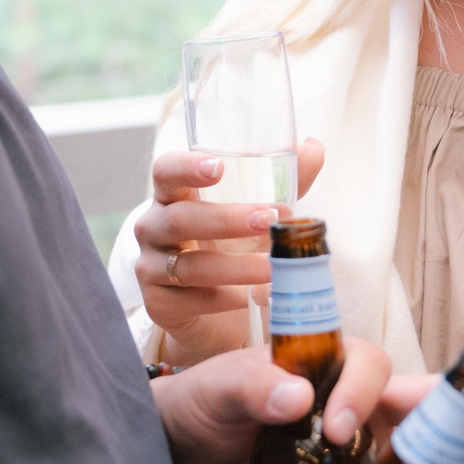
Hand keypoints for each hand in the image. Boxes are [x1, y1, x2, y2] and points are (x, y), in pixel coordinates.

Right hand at [132, 137, 326, 365]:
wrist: (213, 315)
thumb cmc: (230, 249)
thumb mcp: (256, 215)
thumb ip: (281, 182)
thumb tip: (313, 148)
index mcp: (172, 197)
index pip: (166, 172)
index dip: (186, 167)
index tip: (219, 168)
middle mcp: (153, 228)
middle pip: (180, 219)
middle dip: (227, 219)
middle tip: (270, 221)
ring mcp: (150, 268)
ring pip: (189, 265)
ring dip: (236, 266)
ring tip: (274, 267)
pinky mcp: (159, 305)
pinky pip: (191, 300)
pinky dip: (225, 300)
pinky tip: (251, 300)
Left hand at [157, 338, 395, 463]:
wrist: (176, 460)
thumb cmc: (198, 404)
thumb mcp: (218, 389)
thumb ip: (252, 386)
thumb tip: (298, 396)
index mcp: (325, 371)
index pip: (370, 367)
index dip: (365, 391)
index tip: (337, 427)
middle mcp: (348, 411)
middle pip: (412, 416)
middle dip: (446, 438)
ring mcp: (347, 461)